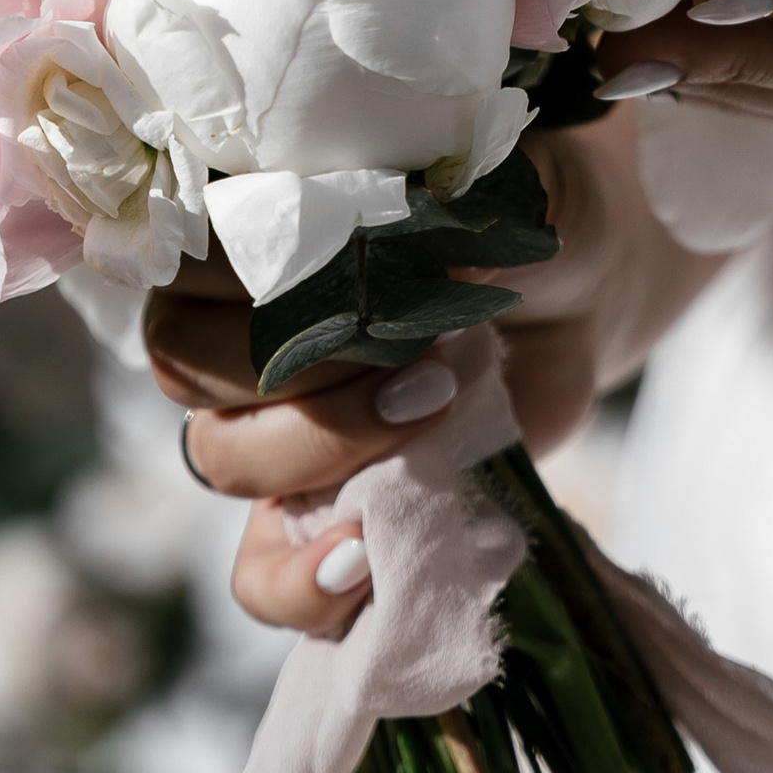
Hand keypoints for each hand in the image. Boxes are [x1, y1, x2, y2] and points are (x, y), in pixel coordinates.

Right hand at [145, 112, 717, 633]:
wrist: (584, 290)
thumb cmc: (523, 212)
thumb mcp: (492, 192)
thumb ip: (438, 219)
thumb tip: (412, 266)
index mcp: (257, 225)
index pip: (187, 258)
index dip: (257, 281)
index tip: (367, 278)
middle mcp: (241, 326)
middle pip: (191, 366)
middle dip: (302, 365)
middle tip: (418, 359)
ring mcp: (275, 425)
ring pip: (224, 456)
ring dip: (317, 448)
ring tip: (429, 417)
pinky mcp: (322, 507)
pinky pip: (260, 572)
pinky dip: (298, 580)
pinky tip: (361, 562)